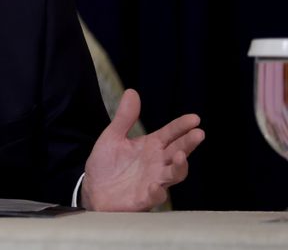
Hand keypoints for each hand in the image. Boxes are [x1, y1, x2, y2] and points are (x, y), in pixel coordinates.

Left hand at [81, 88, 204, 210]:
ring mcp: (153, 181)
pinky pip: (155, 197)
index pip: (171, 134)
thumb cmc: (106, 164)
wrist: (93, 190)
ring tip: (179, 155)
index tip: (194, 118)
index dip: (182, 126)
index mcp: (151, 147)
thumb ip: (125, 118)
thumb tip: (132, 92)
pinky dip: (157, 192)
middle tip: (198, 133)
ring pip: (174, 175)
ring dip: (179, 166)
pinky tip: (155, 186)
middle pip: (178, 152)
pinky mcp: (144, 199)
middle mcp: (157, 164)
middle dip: (188, 144)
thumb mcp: (113, 137)